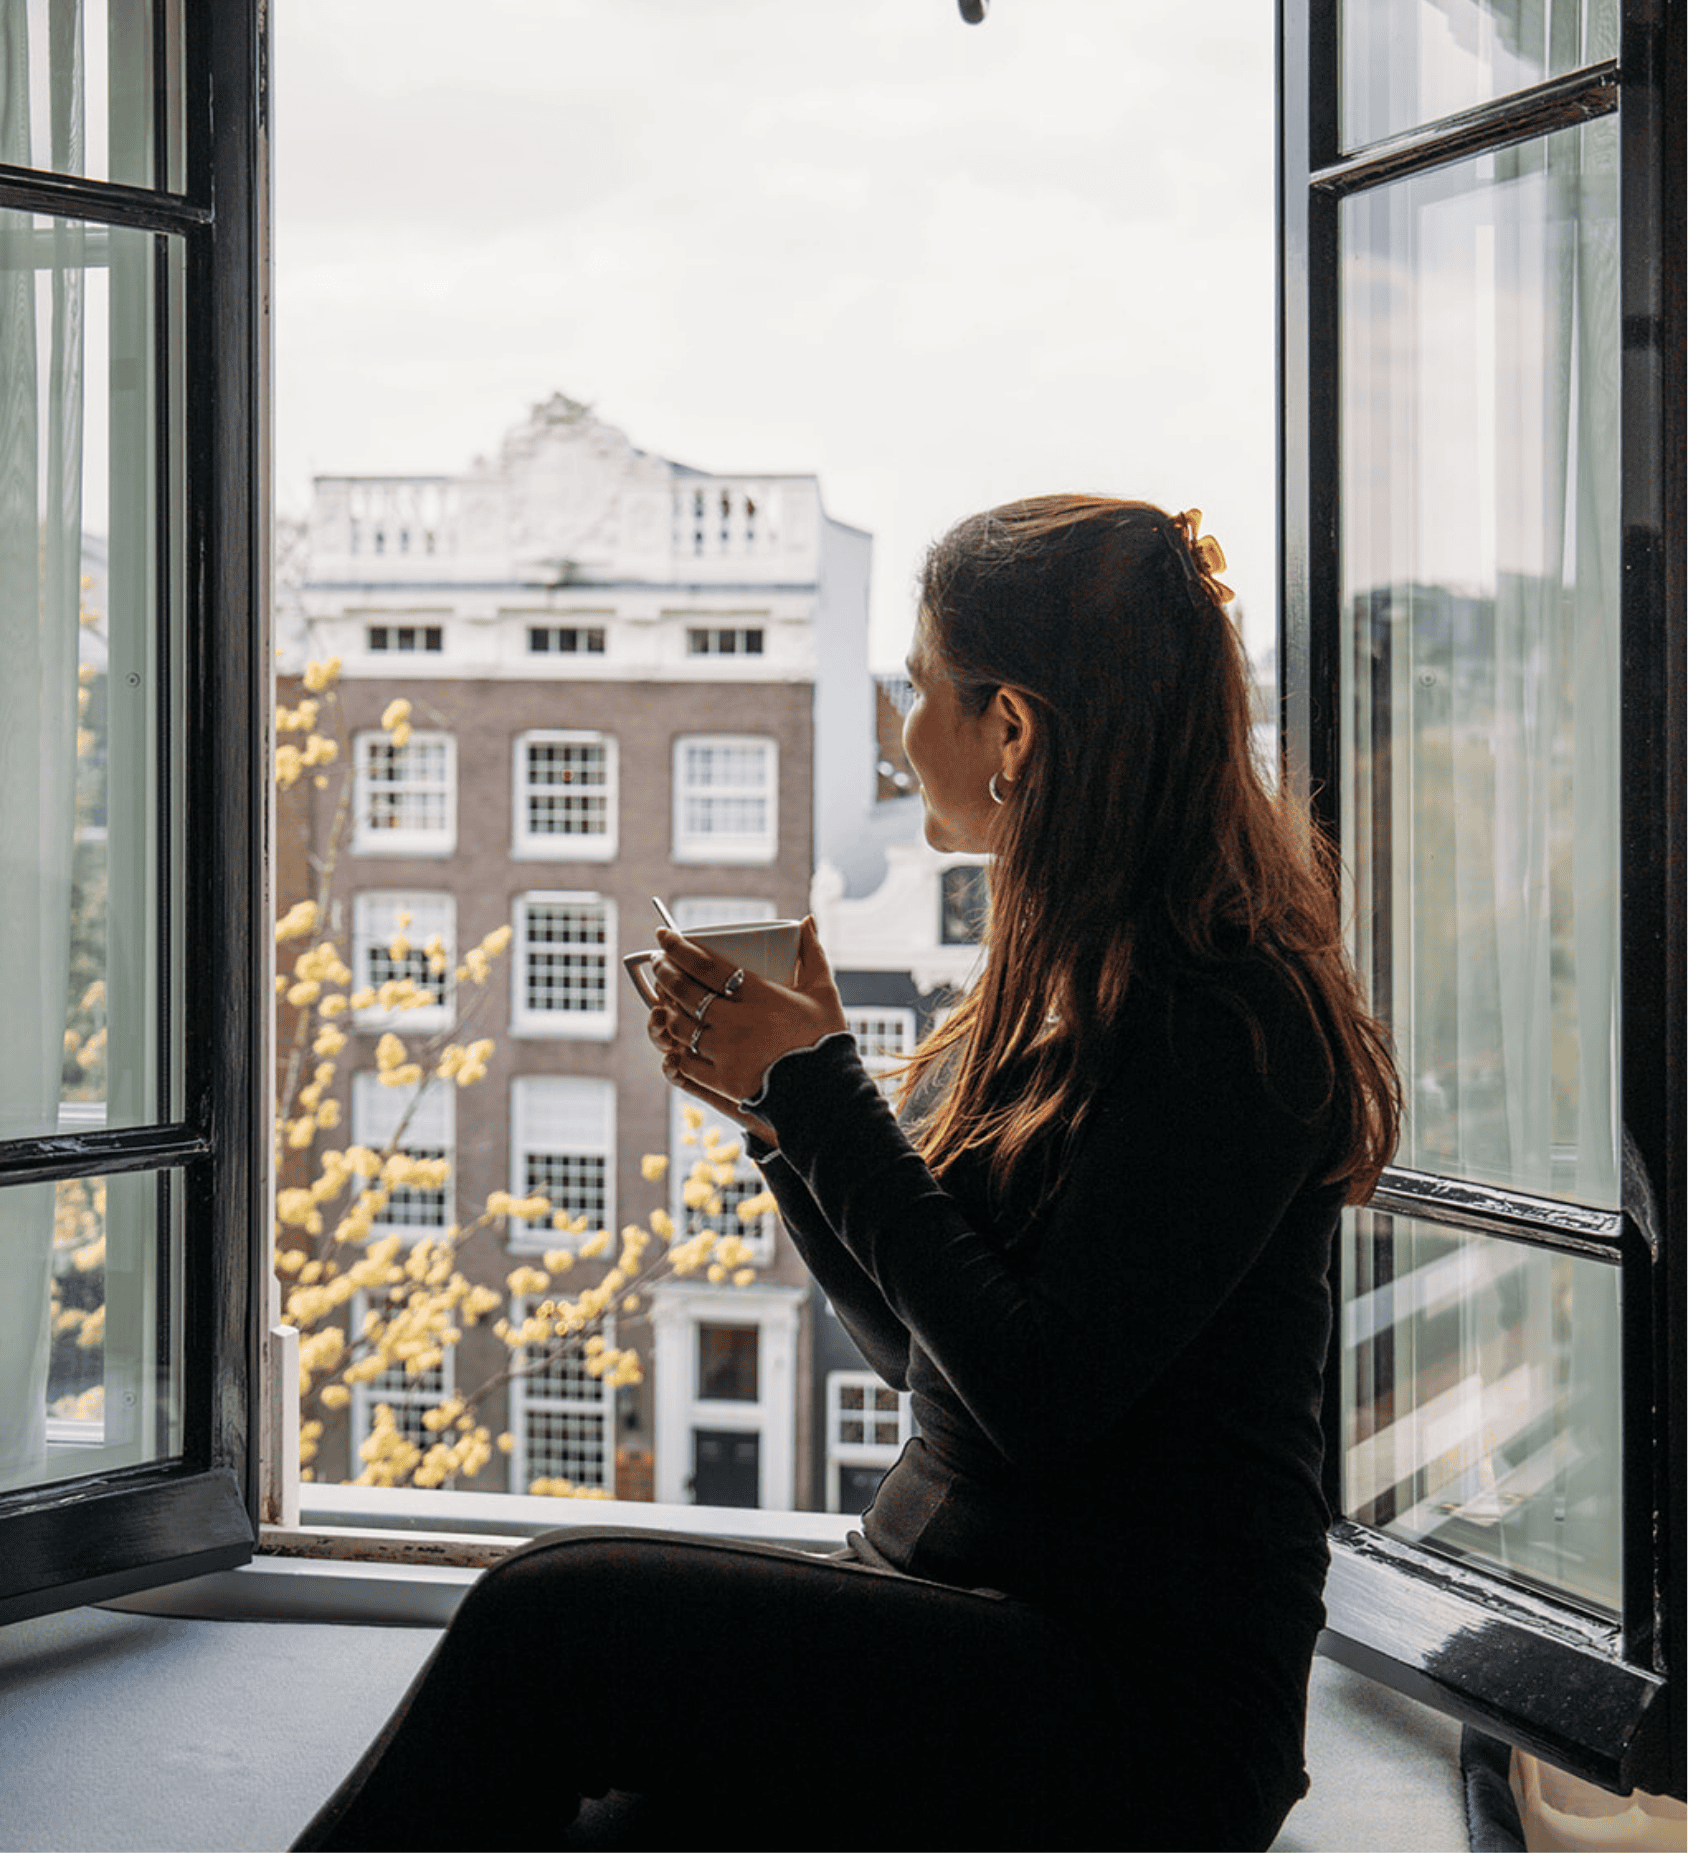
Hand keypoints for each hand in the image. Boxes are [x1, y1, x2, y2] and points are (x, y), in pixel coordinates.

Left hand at [645, 916, 847, 1120]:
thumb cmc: (825, 1040)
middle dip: (665, 973)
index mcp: (758, 995)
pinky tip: (672, 1040)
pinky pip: (686, 1062)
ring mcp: (726, 1052)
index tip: (663, 937)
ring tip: (663, 999)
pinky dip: (675, 1049)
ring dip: (666, 1009)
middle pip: (685, 991)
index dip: (679, 948)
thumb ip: (812, 955)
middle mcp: (736, 1021)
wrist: (827, 1093)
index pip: (706, 965)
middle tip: (659, 963)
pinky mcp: (722, 1080)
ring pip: (680, 1026)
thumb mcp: (824, 993)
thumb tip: (807, 920)